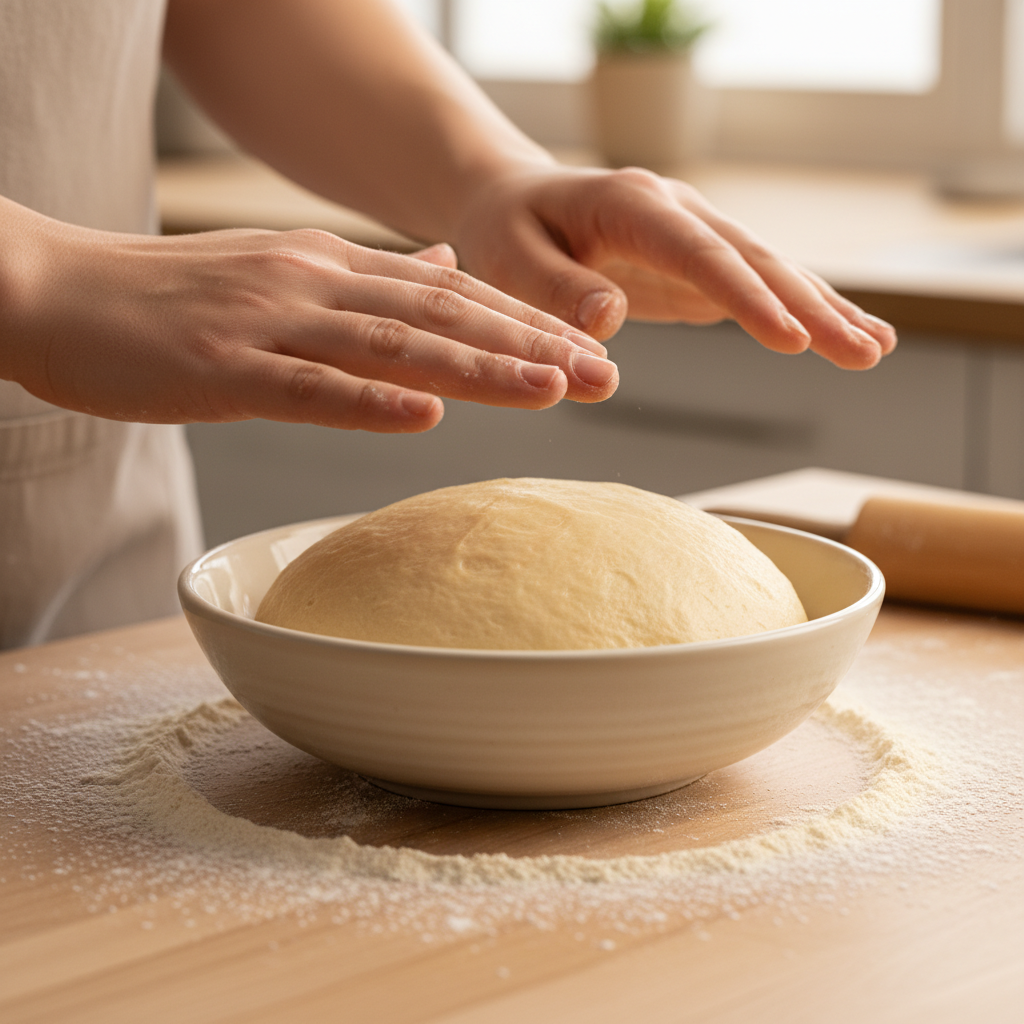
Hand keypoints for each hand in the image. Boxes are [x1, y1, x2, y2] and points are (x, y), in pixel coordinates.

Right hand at [1, 208, 618, 432]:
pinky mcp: (218, 370)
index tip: (591, 353)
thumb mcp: (285, 275)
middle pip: (442, 317)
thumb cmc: (171, 300)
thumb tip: (443, 270)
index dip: (526, 325)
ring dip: (476, 369)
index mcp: (332, 269)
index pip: (450, 296)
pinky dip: (367, 402)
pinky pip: (304, 387)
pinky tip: (426, 418)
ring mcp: (268, 325)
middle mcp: (313, 285)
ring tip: (553, 390)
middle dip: (529, 346)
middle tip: (605, 377)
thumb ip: (369, 282)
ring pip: (391, 347)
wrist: (53, 289)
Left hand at [453, 164, 896, 369]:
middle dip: (811, 307)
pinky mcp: (697, 262)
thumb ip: (556, 289)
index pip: (699, 253)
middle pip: (754, 258)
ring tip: (873, 348)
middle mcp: (675, 210)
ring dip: (822, 309)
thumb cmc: (507, 233)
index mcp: (631, 204)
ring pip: (769, 269)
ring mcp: (693, 233)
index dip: (747, 296)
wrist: (515, 205)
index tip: (791, 340)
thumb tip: (609, 319)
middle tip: (863, 352)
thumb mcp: (511, 260)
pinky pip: (755, 285)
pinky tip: (844, 334)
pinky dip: (801, 310)